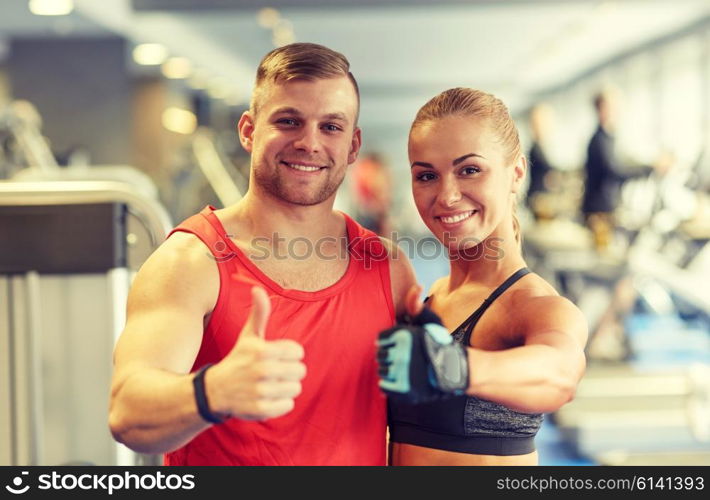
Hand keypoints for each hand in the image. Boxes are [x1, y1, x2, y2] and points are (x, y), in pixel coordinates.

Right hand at [206, 287, 305, 420]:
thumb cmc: (238, 359)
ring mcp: (261, 391)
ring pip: (296, 388)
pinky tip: (266, 397)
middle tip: (272, 372)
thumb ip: (259, 313)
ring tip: (269, 384)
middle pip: (300, 371)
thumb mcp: (248, 336)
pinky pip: (288, 405)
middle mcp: (261, 370)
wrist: (215, 391)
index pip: (298, 352)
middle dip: (288, 371)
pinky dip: (280, 403)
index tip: (275, 357)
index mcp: (262, 350)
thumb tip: (258, 289)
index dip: (289, 355)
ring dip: (285, 387)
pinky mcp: (261, 410)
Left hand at [377, 306, 468, 404]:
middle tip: (403, 359)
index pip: (381, 339)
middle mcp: (401, 354)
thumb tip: (416, 286)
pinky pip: (384, 386)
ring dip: (389, 370)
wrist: (454, 370)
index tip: (400, 345)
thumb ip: (417, 306)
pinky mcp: (403, 389)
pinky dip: (389, 385)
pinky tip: (400, 380)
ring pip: (381, 371)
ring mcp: (402, 373)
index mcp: (404, 335)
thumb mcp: (430, 322)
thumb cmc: (439, 344)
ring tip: (403, 369)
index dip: (390, 342)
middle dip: (388, 356)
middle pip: (380, 355)